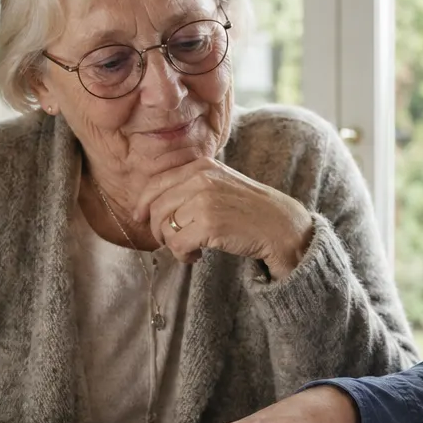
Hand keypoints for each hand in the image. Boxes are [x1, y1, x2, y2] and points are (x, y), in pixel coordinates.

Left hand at [133, 156, 314, 279]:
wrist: (280, 226)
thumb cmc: (249, 210)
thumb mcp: (220, 183)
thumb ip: (191, 185)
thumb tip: (153, 203)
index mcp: (201, 166)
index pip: (156, 184)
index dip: (143, 204)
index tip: (141, 217)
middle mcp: (200, 179)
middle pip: (155, 208)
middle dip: (158, 229)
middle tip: (174, 241)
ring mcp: (204, 201)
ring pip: (164, 228)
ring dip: (173, 245)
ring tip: (190, 249)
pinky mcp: (209, 225)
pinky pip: (177, 244)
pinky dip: (183, 255)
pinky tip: (197, 256)